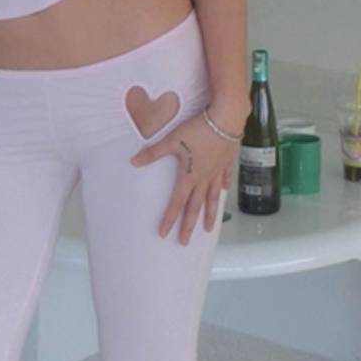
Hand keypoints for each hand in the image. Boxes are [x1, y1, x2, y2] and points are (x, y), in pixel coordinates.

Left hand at [130, 111, 238, 245]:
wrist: (226, 118)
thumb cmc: (199, 128)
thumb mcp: (171, 139)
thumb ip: (153, 152)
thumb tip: (134, 161)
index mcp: (189, 176)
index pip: (176, 203)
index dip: (169, 219)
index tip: (164, 233)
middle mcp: (204, 178)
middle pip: (195, 207)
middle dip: (189, 225)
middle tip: (185, 241)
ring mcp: (217, 171)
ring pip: (212, 198)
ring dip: (210, 214)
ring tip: (209, 229)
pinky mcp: (226, 161)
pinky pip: (224, 179)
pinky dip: (223, 188)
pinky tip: (223, 192)